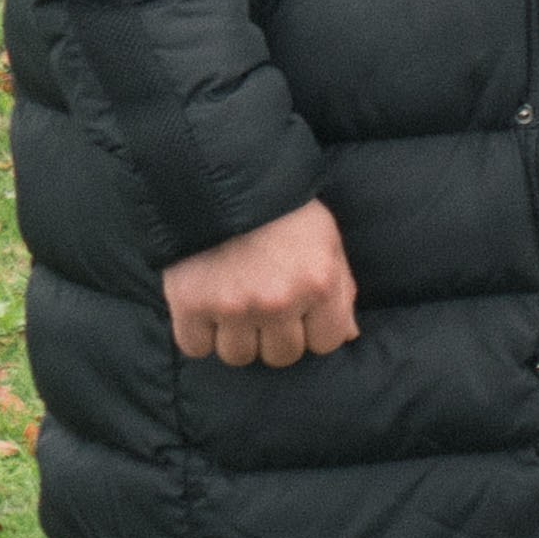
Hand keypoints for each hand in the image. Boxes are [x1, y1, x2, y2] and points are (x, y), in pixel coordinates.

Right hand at [163, 197, 358, 367]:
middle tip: (263, 310)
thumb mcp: (327, 241)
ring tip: (233, 308)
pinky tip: (205, 311)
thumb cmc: (283, 211)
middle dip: (274, 337)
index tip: (300, 314)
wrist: (220, 181)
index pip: (325, 344)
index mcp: (319, 284)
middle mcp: (279, 301)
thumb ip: (340, 291)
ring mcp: (233, 306)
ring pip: (238, 356)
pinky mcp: (190, 305)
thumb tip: (348, 335)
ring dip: (236, 338)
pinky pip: (196, 348)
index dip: (312, 331)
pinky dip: (199, 336)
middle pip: (281, 356)